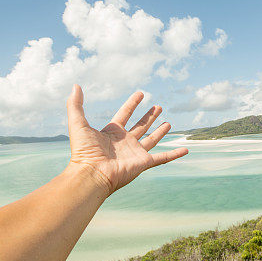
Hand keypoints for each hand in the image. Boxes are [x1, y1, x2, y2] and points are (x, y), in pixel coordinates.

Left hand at [66, 85, 187, 195]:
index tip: (140, 94)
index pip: (124, 114)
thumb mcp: (78, 123)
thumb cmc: (83, 152)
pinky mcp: (144, 163)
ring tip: (168, 123)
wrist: (92, 174)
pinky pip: (163, 158)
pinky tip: (185, 150)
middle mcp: (125, 142)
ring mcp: (135, 153)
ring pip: (151, 140)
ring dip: (160, 131)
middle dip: (149, 116)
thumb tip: (75, 86)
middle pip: (140, 126)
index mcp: (112, 132)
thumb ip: (75, 105)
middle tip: (158, 106)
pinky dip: (175, 154)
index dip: (132, 103)